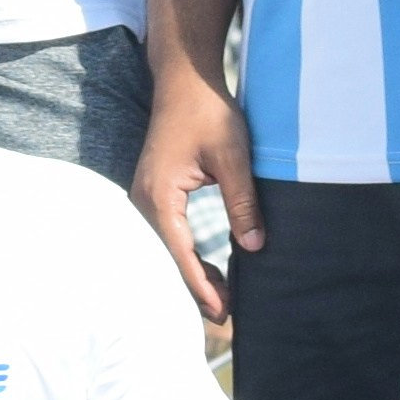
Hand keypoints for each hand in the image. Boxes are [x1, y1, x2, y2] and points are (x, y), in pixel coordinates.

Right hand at [134, 63, 256, 324]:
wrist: (183, 80)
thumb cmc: (208, 112)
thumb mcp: (233, 157)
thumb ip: (243, 203)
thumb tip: (254, 247)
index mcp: (160, 197)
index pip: (181, 255)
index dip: (203, 288)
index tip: (223, 314)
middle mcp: (144, 202)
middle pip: (169, 259)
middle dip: (197, 290)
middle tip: (226, 320)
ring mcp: (146, 197)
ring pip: (168, 249)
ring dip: (193, 274)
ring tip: (222, 301)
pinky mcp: (154, 193)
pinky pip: (169, 234)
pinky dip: (188, 255)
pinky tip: (210, 269)